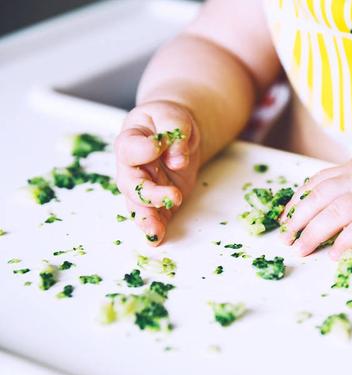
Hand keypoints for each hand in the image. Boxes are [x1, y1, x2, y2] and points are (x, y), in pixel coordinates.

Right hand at [115, 101, 200, 244]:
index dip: (142, 150)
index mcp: (131, 140)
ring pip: (138, 206)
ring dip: (147, 219)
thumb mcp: (173, 116)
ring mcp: (144, 185)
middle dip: (149, 194)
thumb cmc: (168, 120)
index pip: (129, 148)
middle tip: (172, 196)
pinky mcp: (159, 199)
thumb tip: (177, 159)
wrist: (175, 132)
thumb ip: (174, 132)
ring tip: (156, 232)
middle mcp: (132, 167)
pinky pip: (155, 215)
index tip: (158, 147)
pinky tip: (158, 237)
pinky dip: (156, 227)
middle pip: (131, 184)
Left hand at [280, 140, 351, 258]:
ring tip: (302, 250)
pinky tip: (335, 254)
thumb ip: (351, 173)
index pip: (315, 185)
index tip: (284, 219)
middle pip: (318, 200)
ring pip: (334, 214)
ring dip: (314, 233)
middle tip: (285, 239)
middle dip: (298, 221)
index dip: (296, 203)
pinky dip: (346, 241)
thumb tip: (328, 187)